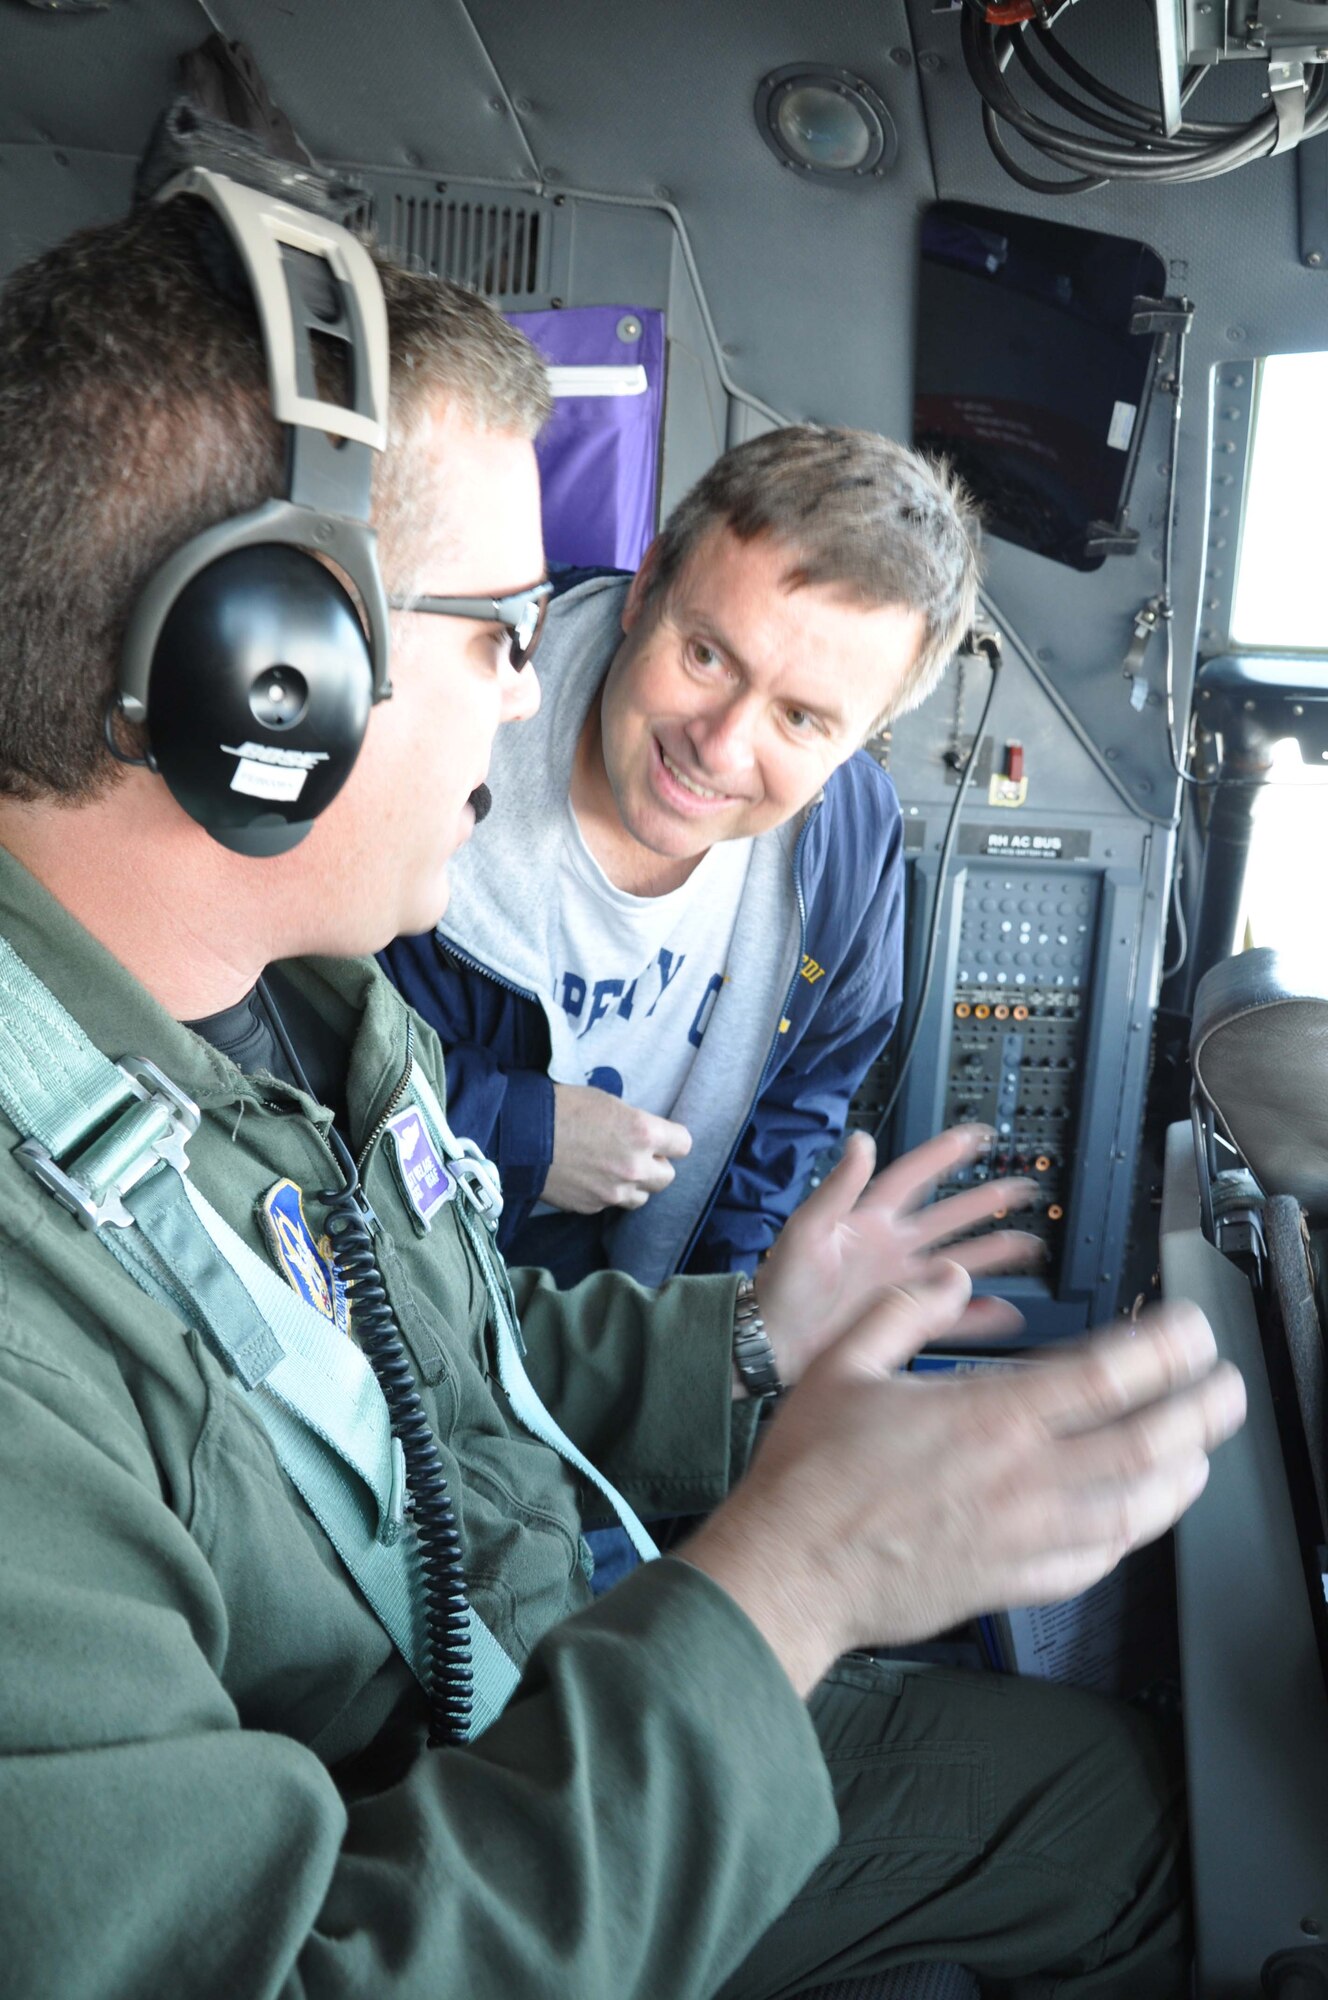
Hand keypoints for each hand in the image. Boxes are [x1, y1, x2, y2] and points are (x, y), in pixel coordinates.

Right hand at [541, 1083, 691, 1213]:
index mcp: (644, 1133)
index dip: (672, 1140)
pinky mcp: (593, 1207)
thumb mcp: (608, 1102)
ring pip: (642, 1197)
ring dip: (634, 1185)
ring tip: (613, 1169)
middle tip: (636, 1154)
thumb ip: (634, 1124)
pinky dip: (606, 1194)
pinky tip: (589, 1177)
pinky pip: (611, 1204)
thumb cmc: (563, 1107)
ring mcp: (614, 1192)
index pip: (683, 1145)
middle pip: (667, 1177)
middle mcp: (635, 1166)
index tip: (662, 1138)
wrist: (521, 1135)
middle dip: (655, 1165)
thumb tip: (642, 1137)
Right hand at [685, 1268, 1246, 1695]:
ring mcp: (1024, 1536)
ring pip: (1135, 1509)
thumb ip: (905, 1311)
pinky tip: (1135, 1519)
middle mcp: (1022, 1477)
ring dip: (1181, 1476)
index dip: (1165, 1349)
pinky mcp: (1013, 1583)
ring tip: (1200, 1453)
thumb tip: (951, 1280)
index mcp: (988, 1415)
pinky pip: (1095, 1561)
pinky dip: (1128, 1536)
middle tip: (1227, 1388)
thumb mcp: (843, 1362)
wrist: (788, 1570)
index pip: (1107, 1375)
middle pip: (1146, 1443)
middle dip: (1201, 1411)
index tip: (1191, 1331)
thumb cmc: (809, 1472)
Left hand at [757, 1126, 1042, 1385]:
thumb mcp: (806, 1228)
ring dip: (992, 1255)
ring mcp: (900, 1285)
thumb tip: (860, 1142)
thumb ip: (837, 1187)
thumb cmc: (779, 1285)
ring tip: (1027, 1245)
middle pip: (948, 1218)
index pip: (913, 1178)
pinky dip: (978, 1316)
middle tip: (1018, 1189)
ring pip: (958, 1263)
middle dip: (983, 1202)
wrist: (770, 1341)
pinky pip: (950, 1315)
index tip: (973, 1137)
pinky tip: (1004, 1312)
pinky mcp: (903, 1319)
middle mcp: (890, 1249)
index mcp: (867, 1221)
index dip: (942, 1156)